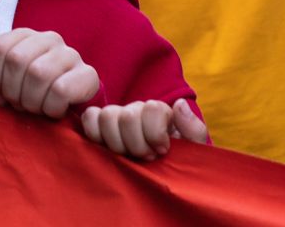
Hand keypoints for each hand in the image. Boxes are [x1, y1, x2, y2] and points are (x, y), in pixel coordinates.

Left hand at [0, 23, 99, 118]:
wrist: (54, 119)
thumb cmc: (17, 94)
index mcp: (23, 34)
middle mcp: (48, 38)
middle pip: (17, 60)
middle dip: (12, 92)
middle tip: (18, 104)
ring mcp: (70, 54)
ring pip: (39, 74)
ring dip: (30, 101)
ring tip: (34, 108)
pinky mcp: (87, 75)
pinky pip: (61, 90)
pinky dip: (50, 107)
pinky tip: (52, 110)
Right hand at [80, 98, 206, 161]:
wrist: (164, 180)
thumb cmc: (180, 165)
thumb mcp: (194, 150)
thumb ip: (193, 129)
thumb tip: (179, 104)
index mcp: (160, 112)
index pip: (151, 108)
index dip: (155, 133)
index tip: (162, 150)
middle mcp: (137, 110)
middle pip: (127, 115)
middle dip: (136, 143)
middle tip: (146, 158)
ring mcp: (117, 118)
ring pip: (106, 116)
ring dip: (117, 142)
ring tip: (128, 158)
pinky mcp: (99, 128)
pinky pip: (89, 118)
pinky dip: (94, 132)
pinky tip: (107, 149)